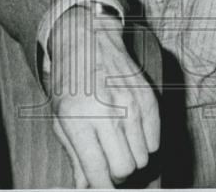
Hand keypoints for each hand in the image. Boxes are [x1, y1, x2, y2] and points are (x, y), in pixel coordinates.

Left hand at [48, 5, 159, 187]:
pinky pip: (155, 140)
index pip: (98, 171)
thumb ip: (75, 156)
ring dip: (131, 159)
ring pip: (143, 157)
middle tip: (108, 167)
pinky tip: (131, 135)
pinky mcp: (147, 97)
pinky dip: (145, 145)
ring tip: (119, 148)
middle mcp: (107, 112)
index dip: (102, 188)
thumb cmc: (70, 81)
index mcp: (78, 119)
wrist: (87, 39)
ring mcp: (130, 103)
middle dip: (116, 176)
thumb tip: (86, 187)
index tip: (102, 188)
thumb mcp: (60, 118)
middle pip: (125, 168)